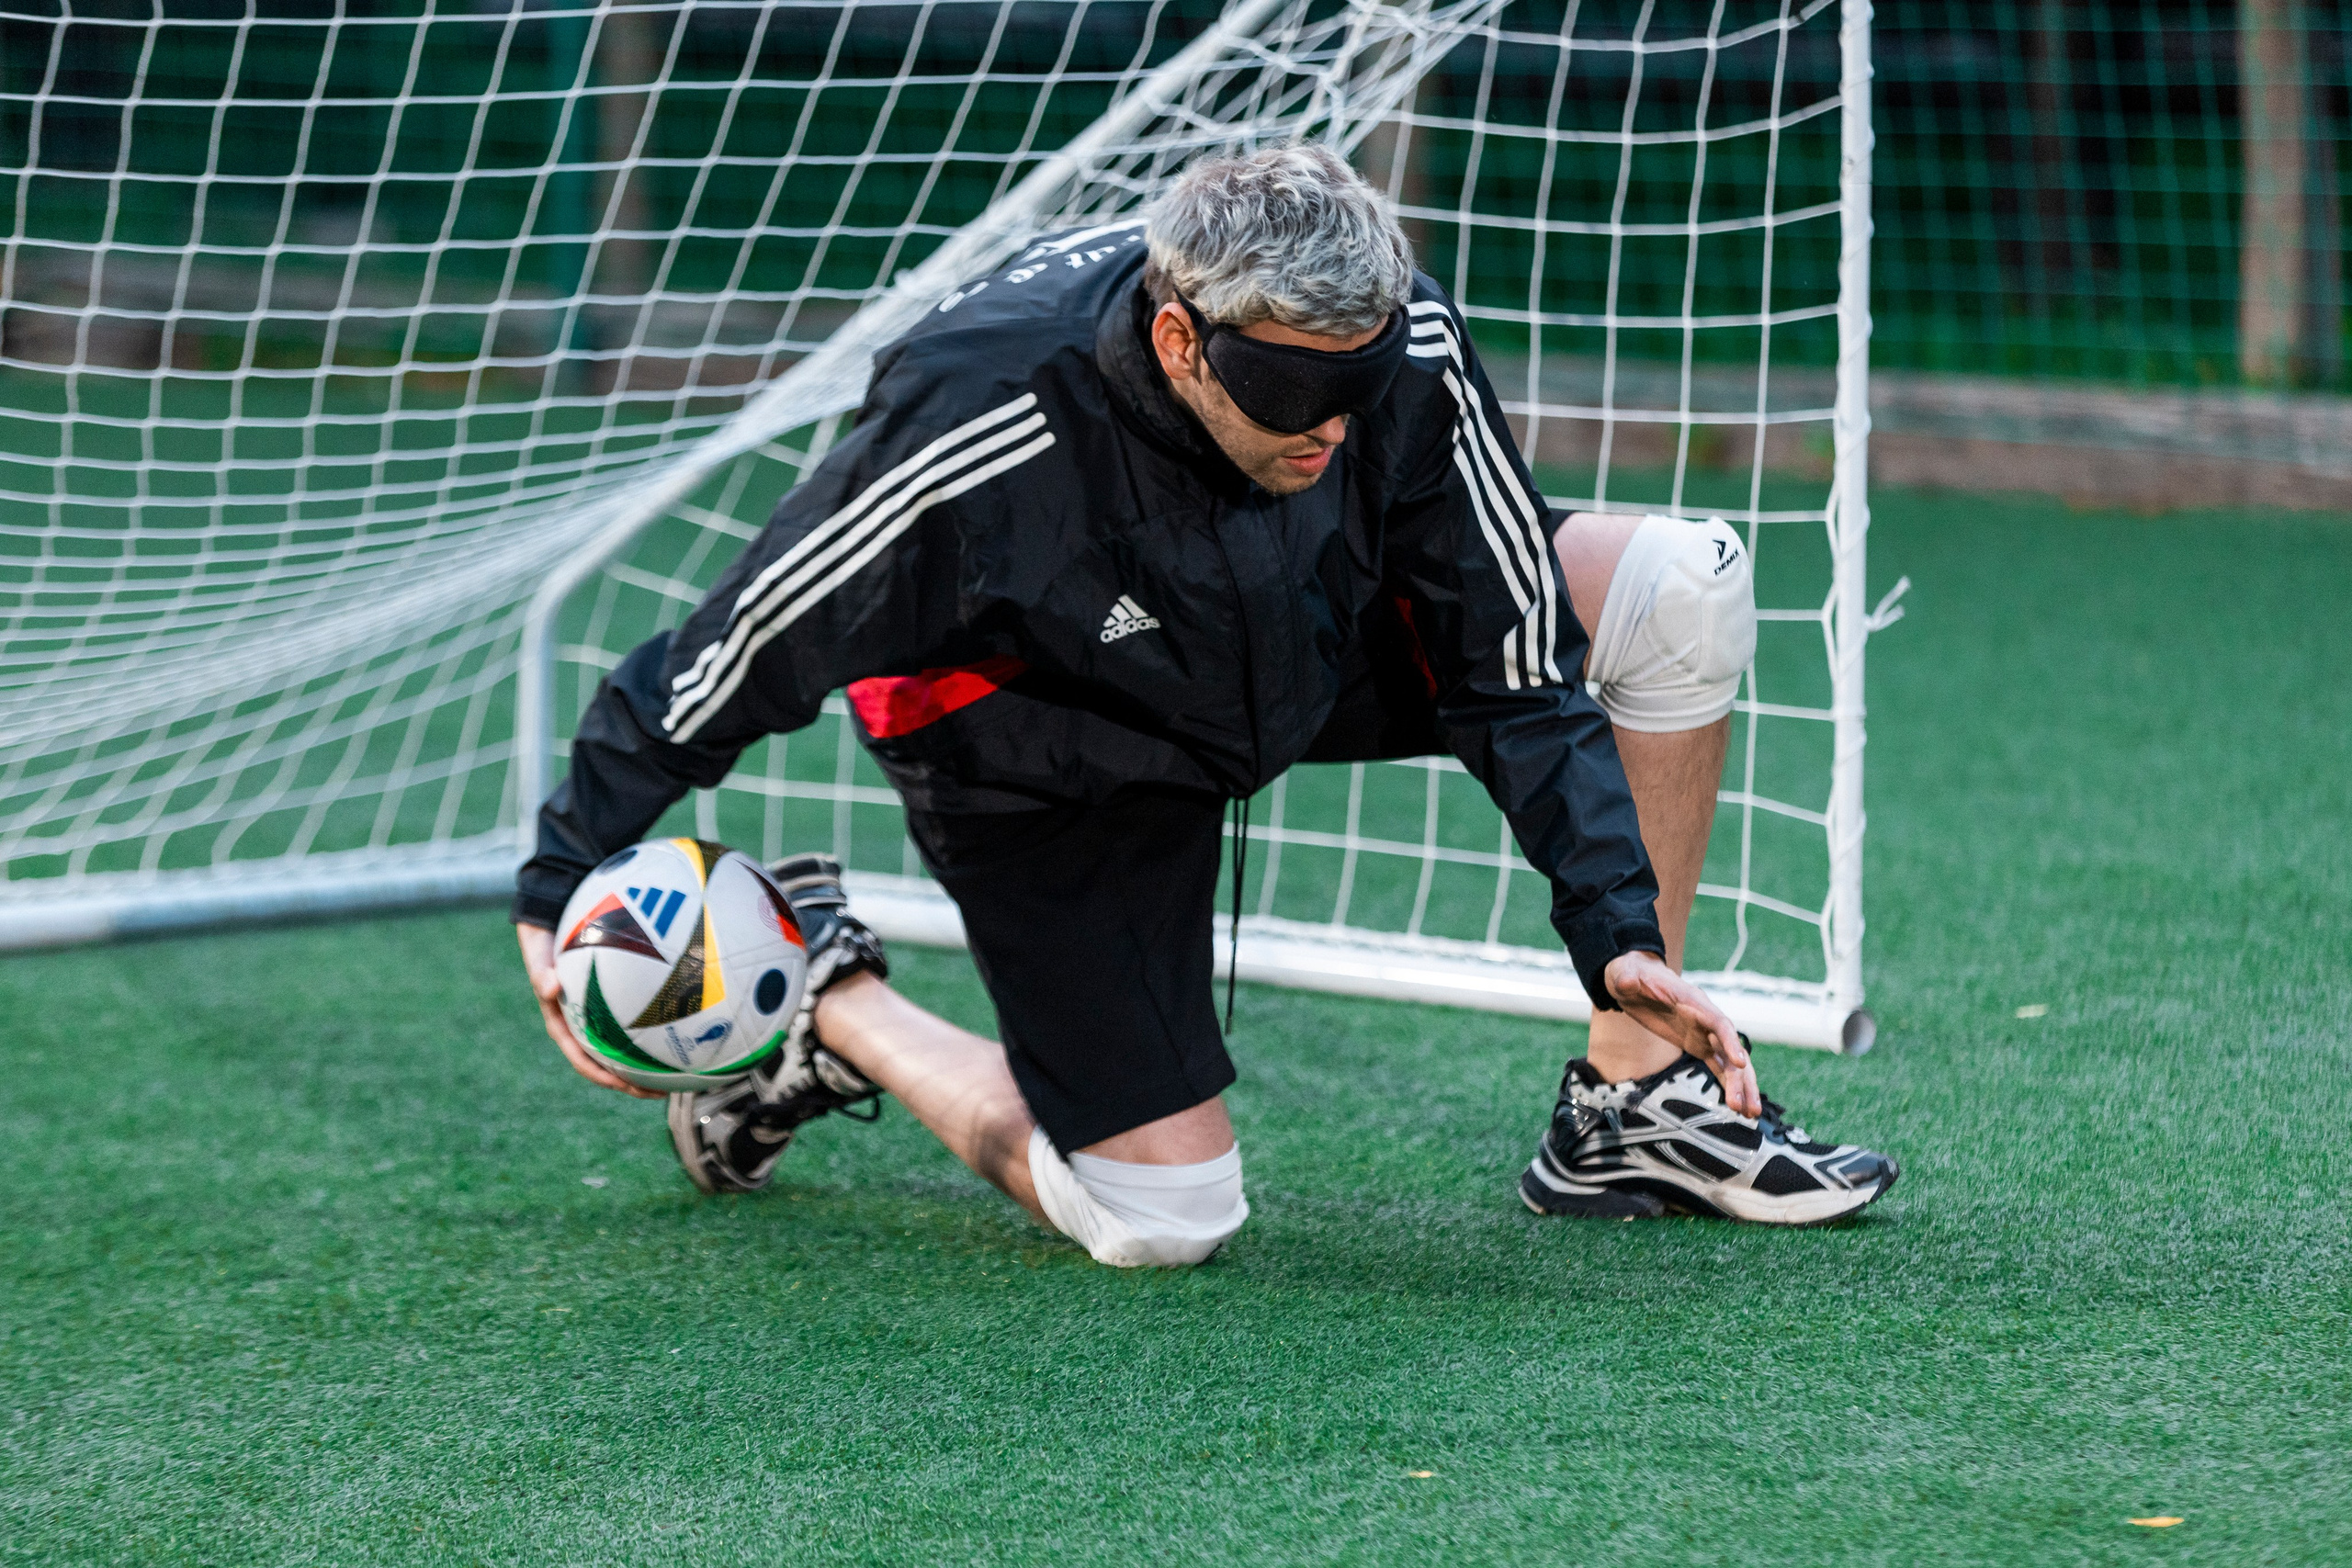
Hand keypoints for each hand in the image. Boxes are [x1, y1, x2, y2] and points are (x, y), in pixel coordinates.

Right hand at [517, 923, 662, 1098]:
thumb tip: (549, 987)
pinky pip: (632, 1025)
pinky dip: (651, 1033)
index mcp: (564, 1028)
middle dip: (632, 1083)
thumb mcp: (539, 961)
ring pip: (623, 1050)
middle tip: (660, 1093)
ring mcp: (596, 1021)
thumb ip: (541, 974)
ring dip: (645, 1066)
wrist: (548, 934)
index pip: (584, 1062)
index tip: (626, 1088)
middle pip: (609, 1066)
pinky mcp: (610, 1009)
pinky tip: (677, 1031)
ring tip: (675, 1076)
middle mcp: (581, 1030)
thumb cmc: (545, 949)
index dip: (604, 1078)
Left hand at [1602, 950, 1758, 1116]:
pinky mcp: (1697, 1044)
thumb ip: (1627, 979)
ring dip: (1741, 1087)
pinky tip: (1737, 1105)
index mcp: (1693, 1002)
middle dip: (1741, 1078)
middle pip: (1730, 1050)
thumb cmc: (1632, 974)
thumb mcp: (1625, 975)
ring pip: (1729, 1062)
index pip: (1719, 1023)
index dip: (1731, 1043)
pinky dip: (1728, 1084)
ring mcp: (1704, 1033)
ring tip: (1750, 1113)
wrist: (1633, 977)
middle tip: (1746, 1106)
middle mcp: (1706, 1018)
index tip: (1740, 1064)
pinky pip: (1718, 1066)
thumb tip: (1626, 983)